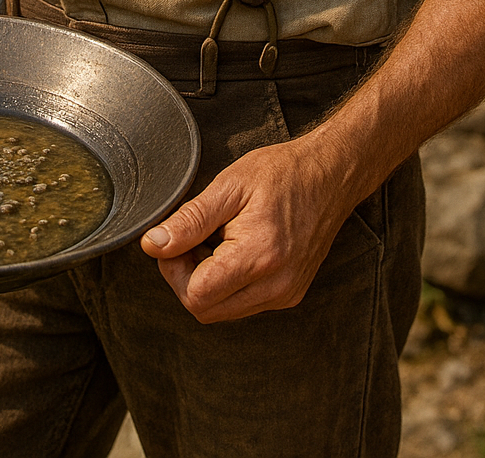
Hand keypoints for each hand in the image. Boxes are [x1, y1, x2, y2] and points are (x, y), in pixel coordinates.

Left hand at [140, 135, 346, 323]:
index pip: (196, 295)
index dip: (174, 269)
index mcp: (260, 256)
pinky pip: (243, 304)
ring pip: (222, 311)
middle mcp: (276, 286)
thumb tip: (154, 245)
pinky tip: (233, 250)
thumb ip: (189, 220)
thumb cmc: (283, 173)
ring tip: (216, 239)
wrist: (330, 176)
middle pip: (205, 310)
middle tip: (192, 239)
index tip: (176, 241)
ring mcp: (285, 294)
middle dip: (186, 278)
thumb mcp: (229, 186)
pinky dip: (228, 283)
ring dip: (207, 282)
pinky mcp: (289, 295)